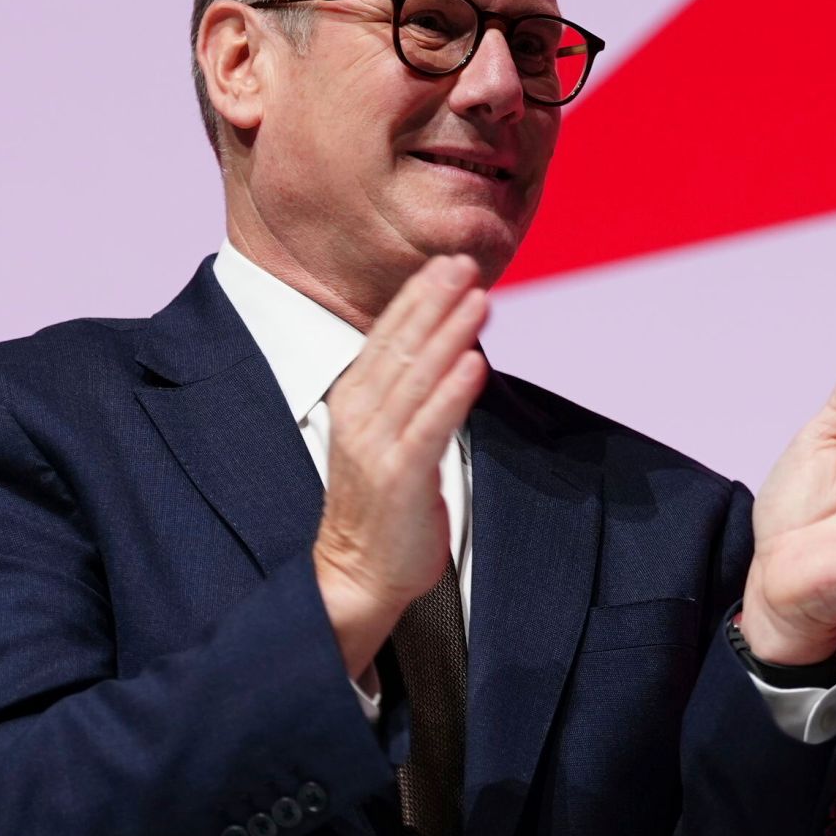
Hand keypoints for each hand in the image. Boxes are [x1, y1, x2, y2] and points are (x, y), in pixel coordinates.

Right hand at [311, 254, 488, 679]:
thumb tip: (449, 352)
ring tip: (479, 298)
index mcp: (355, 399)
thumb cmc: (382, 506)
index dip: (419, 296)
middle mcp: (360, 414)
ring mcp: (377, 444)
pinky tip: (474, 362)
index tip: (449, 264)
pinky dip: (453, 392)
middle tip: (465, 263)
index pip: (387, 334)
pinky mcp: (399, 475)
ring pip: (418, 376)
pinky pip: (430, 424)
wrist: (356, 573)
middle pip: (401, 344)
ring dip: (450, 333)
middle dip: (435, 300)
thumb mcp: (389, 437)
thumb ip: (411, 396)